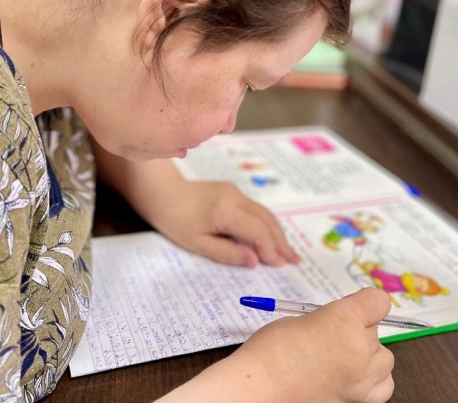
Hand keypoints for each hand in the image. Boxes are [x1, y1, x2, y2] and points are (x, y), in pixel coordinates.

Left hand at [138, 177, 299, 266]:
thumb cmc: (175, 221)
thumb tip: (254, 262)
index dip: (270, 249)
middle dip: (281, 242)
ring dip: (277, 233)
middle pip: (267, 221)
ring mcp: (235, 192)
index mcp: (225, 211)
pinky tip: (270, 237)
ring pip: (264, 213)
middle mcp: (235, 198)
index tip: (279, 265)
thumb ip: (227, 253)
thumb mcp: (197, 244)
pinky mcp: (232, 191)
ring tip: (287, 252)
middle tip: (294, 261)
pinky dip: (266, 224)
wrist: (163, 192)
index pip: (258, 231)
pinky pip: (255, 209)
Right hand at [160, 288, 394, 402]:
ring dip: (368, 355)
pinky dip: (373, 380)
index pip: (378, 302)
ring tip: (342, 359)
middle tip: (330, 337)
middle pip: (376, 331)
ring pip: (385, 358)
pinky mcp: (361, 400)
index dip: (365, 303)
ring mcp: (363, 378)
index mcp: (345, 319)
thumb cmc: (271, 349)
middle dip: (358, 330)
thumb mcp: (301, 319)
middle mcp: (361, 348)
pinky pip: (384, 385)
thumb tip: (341, 324)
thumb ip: (328, 319)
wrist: (260, 386)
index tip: (352, 308)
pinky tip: (353, 377)